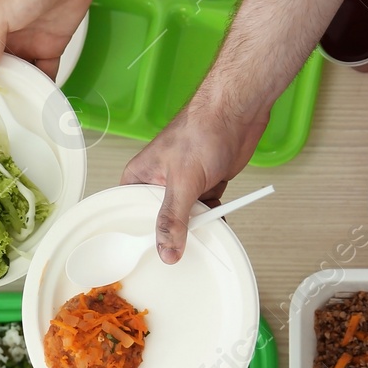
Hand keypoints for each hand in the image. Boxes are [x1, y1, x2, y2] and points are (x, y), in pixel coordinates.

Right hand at [120, 101, 268, 262]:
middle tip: (178, 251)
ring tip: (201, 237)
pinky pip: (205, 212)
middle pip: (158, 221)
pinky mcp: (203, 187)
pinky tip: (218, 225)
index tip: (147, 255)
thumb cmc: (201, 130)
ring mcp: (182, 185)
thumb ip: (173, 219)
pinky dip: (213, 219)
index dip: (137, 236)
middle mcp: (157, 183)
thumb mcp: (182, 182)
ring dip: (196, 228)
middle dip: (171, 235)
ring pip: (184, 219)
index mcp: (139, 178)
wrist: (237, 112)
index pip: (130, 215)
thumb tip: (167, 250)